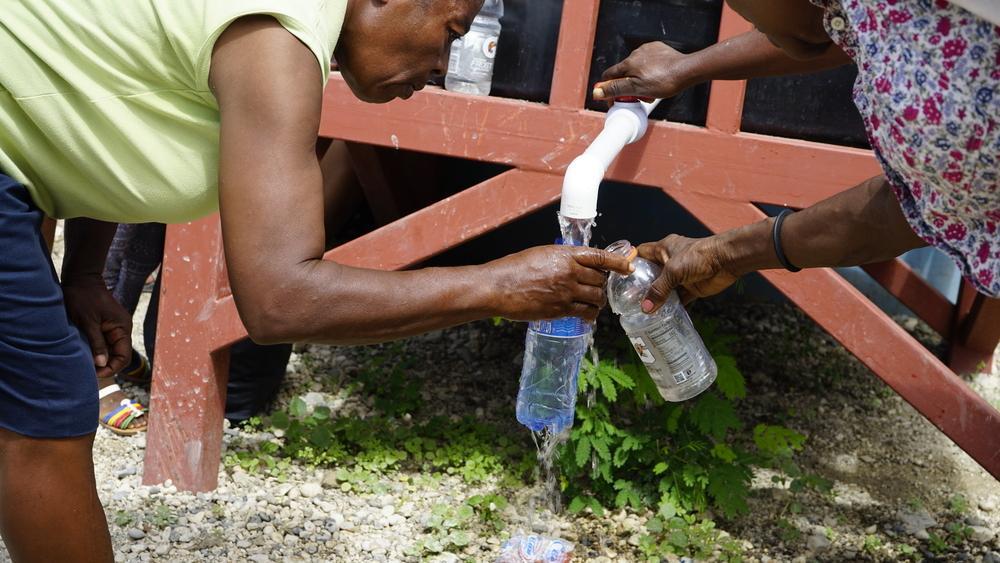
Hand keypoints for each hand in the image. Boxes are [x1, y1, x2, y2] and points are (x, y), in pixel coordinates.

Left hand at [62, 275, 131, 377]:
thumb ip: (97, 343)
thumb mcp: (87, 322)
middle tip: (88, 371)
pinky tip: (86, 352)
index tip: (95, 373)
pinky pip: (106, 342)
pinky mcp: (108, 325)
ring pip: (111, 350)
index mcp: (122, 328)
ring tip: (85, 362)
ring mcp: (115, 327)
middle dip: (105, 364)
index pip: (123, 357)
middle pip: (118, 355)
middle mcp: (122, 329)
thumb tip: (102, 364)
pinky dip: (97, 349)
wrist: (81, 279)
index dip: (111, 368)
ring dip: (100, 357)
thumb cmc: (83, 298)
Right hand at [489, 246, 633, 322]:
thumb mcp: (540, 254)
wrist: (498, 287)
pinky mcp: (561, 310)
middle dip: (602, 284)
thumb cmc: (514, 268)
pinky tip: (588, 315)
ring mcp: (567, 292)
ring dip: (598, 300)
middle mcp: (570, 272)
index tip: (628, 265)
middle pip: (600, 279)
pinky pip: (585, 312)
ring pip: (596, 297)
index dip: (617, 262)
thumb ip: (561, 258)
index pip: (599, 257)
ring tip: (595, 302)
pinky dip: (590, 314)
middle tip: (599, 287)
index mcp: (565, 254)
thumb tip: (573, 264)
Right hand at [593, 42, 692, 100]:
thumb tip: (596, 92)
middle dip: (628, 87)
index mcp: (627, 64)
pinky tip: (658, 78)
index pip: (608, 76)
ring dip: (639, 80)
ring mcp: (647, 50)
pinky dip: (650, 71)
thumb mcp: (636, 89)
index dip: (608, 89)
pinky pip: (648, 61)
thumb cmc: (663, 81)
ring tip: (652, 90)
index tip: (614, 100)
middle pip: (624, 73)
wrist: (687, 70)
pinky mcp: (658, 49)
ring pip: (637, 68)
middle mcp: (635, 54)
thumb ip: (615, 89)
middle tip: (639, 98)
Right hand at [637, 235, 739, 311]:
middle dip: (641, 285)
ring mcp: (681, 275)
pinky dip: (671, 307)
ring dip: (656, 298)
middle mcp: (670, 261)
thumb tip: (646, 309)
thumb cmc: (699, 256)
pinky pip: (678, 299)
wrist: (727, 260)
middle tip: (628, 299)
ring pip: (664, 288)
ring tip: (642, 310)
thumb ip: (659, 289)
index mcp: (663, 249)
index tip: (620, 276)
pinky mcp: (691, 287)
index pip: (641, 253)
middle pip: (651, 273)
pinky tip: (662, 316)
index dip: (631, 262)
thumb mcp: (674, 271)